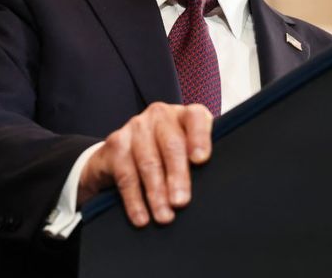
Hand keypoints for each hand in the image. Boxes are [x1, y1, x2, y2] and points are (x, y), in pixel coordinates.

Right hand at [78, 102, 212, 226]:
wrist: (121, 153)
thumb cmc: (166, 155)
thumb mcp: (186, 152)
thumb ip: (200, 161)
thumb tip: (216, 188)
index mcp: (183, 115)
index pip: (196, 117)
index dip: (200, 137)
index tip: (201, 160)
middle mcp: (160, 115)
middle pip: (171, 144)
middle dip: (177, 176)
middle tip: (181, 202)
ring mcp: (136, 127)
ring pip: (148, 162)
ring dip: (156, 193)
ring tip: (165, 217)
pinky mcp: (115, 144)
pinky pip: (126, 176)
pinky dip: (135, 200)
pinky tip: (142, 217)